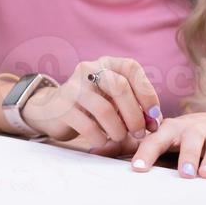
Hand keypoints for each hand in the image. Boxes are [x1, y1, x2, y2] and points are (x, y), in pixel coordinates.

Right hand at [20, 56, 161, 150]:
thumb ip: (135, 107)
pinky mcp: (62, 107)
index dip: (147, 92)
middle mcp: (88, 70)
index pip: (131, 68)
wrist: (51, 110)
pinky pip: (88, 127)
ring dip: (119, 130)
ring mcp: (73, 87)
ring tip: (120, 137)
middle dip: (135, 115)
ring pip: (104, 109)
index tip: (152, 115)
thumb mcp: (114, 99)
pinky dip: (101, 139)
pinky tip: (102, 141)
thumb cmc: (92, 106)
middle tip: (139, 132)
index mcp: (105, 63)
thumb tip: (154, 122)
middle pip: (119, 87)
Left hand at [130, 113, 205, 181]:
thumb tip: (94, 151)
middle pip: (190, 141)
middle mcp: (194, 130)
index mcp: (171, 129)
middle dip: (186, 156)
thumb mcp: (157, 137)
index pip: (155, 139)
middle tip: (183, 174)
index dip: (146, 152)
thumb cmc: (179, 136)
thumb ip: (129, 145)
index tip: (137, 168)